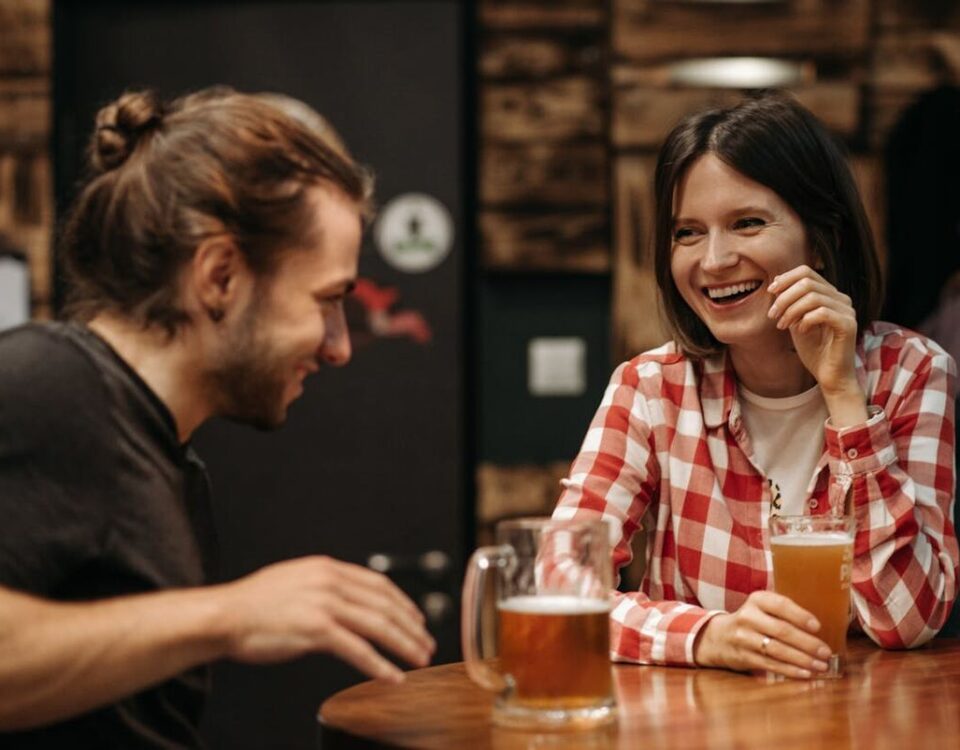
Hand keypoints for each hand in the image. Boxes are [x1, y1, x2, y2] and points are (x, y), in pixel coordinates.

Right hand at [216, 556, 435, 681]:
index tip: (417, 618)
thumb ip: (324, 587)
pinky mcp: (316, 629)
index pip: (378, 583)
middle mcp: (330, 581)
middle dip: (411, 626)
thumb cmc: (254, 605)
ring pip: (378, 625)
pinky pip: (358, 649)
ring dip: (403, 645)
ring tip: (418, 659)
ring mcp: (324, 604)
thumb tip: (348, 600)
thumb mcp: (295, 581)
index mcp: (327, 568)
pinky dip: (380, 665)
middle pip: (384, 604)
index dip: (402, 602)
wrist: (224, 615)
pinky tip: (392, 676)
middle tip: (426, 643)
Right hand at [694, 591, 832, 678]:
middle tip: (826, 651)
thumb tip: (823, 624)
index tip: (818, 626)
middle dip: (807, 643)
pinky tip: (805, 673)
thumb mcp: (762, 607)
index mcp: (757, 600)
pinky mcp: (743, 656)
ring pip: (777, 650)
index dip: (800, 616)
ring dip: (802, 659)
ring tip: (821, 665)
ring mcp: (744, 637)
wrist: (718, 636)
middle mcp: (748, 616)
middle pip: (782, 630)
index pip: (781, 605)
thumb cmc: (753, 621)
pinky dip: (790, 670)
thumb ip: (785, 611)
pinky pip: (770, 664)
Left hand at [767, 265, 867, 425]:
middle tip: (773, 316)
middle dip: (784, 298)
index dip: (785, 278)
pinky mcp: (848, 325)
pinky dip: (805, 320)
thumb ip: (789, 303)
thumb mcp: (795, 322)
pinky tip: (800, 331)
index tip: (770, 292)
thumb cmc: (814, 350)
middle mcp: (841, 299)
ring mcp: (847, 311)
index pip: (807, 272)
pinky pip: (822, 312)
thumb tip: (775, 284)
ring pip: (813, 296)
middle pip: (807, 282)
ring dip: (791, 310)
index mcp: (829, 295)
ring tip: (782, 326)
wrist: (829, 376)